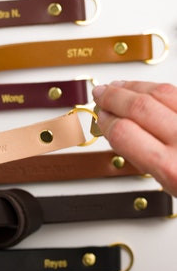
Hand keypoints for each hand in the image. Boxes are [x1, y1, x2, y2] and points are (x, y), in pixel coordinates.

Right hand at [92, 80, 176, 195]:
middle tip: (101, 92)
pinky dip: (158, 88)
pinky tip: (147, 89)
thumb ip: (144, 156)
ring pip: (162, 93)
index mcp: (173, 168)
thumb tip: (120, 131)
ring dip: (134, 87)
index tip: (101, 116)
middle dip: (114, 96)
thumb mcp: (171, 184)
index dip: (106, 120)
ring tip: (119, 86)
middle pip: (139, 107)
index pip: (124, 133)